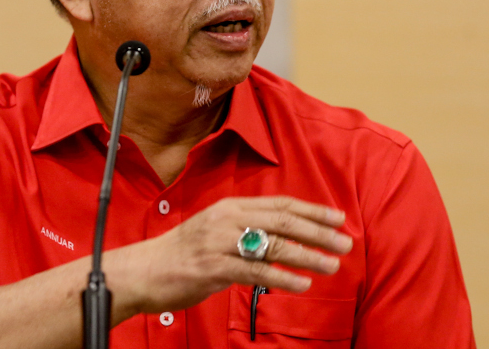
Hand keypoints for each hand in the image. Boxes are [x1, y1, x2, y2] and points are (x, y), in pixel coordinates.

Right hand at [106, 196, 352, 315]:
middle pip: (282, 221)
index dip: (312, 210)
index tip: (338, 217)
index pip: (280, 204)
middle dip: (317, 231)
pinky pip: (254, 272)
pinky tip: (301, 284)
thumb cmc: (183, 253)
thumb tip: (282, 234)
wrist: (143, 270)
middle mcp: (227, 219)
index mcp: (231, 206)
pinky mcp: (213, 267)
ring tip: (331, 265)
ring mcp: (219, 242)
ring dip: (307, 255)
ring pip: (273, 245)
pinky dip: (281, 278)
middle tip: (345, 242)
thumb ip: (246, 228)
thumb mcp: (216, 229)